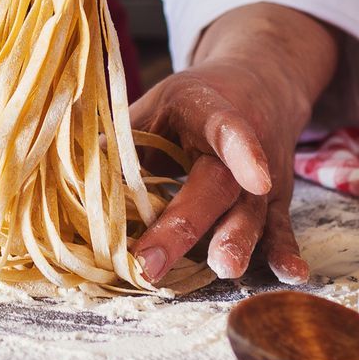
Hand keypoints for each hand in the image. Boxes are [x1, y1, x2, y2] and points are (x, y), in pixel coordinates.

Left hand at [127, 5, 339, 284]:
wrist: (260, 84)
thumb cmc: (197, 100)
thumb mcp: (159, 102)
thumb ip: (124, 136)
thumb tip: (67, 169)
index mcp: (212, 113)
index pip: (228, 130)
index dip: (241, 150)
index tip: (254, 177)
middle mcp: (247, 148)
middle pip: (220, 188)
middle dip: (188, 226)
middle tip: (154, 263)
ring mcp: (264, 178)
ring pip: (252, 214)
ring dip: (237, 243)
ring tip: (224, 269)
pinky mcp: (272, 202)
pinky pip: (280, 229)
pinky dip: (284, 253)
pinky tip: (291, 275)